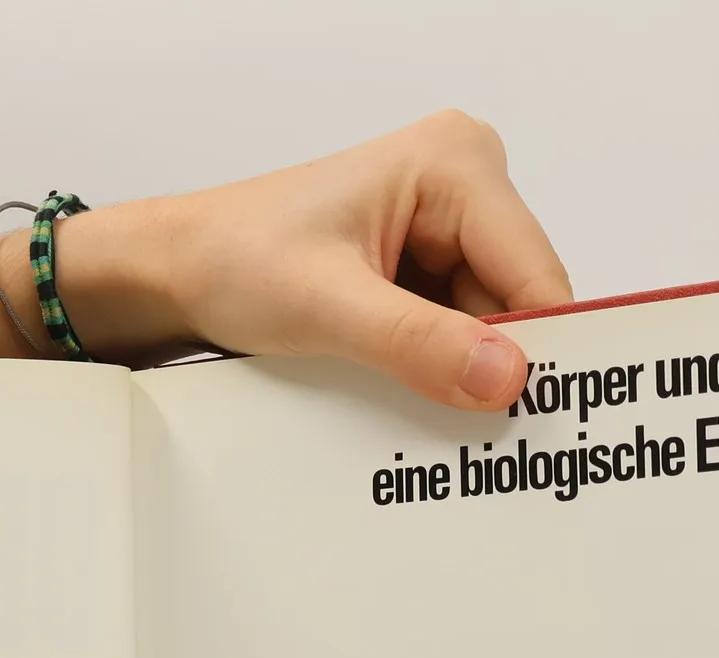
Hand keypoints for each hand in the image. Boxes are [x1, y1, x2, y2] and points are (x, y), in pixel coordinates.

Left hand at [60, 112, 571, 409]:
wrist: (178, 272)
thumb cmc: (234, 260)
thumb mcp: (328, 308)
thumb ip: (419, 343)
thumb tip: (505, 376)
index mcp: (455, 163)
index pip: (536, 272)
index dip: (539, 349)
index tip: (535, 418)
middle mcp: (462, 185)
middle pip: (520, 302)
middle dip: (496, 366)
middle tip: (477, 433)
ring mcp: (444, 228)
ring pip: (492, 326)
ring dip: (464, 374)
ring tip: (423, 409)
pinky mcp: (423, 269)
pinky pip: (458, 333)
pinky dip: (441, 371)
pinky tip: (411, 394)